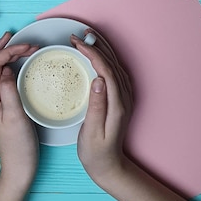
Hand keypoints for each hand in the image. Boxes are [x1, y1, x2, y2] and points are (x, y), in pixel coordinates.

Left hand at [0, 32, 39, 189]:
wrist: (18, 166)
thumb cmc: (18, 144)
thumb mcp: (15, 116)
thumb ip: (8, 91)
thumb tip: (5, 70)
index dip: (9, 52)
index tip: (29, 47)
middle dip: (4, 48)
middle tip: (19, 37)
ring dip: (4, 55)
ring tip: (15, 43)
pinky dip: (6, 66)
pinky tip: (15, 64)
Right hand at [70, 30, 132, 189]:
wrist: (109, 167)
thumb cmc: (96, 153)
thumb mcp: (92, 132)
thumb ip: (96, 106)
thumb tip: (98, 80)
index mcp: (117, 104)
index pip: (105, 70)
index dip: (92, 53)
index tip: (77, 43)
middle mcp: (124, 97)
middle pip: (112, 63)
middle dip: (96, 45)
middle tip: (79, 34)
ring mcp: (124, 97)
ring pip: (114, 65)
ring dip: (101, 48)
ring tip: (87, 37)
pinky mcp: (120, 98)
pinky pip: (114, 72)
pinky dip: (105, 58)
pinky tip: (97, 54)